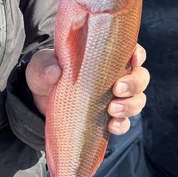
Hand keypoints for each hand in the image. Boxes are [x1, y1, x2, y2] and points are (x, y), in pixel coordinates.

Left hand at [25, 43, 148, 134]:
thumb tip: (55, 72)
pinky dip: (122, 125)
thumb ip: (46, 65)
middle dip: (135, 83)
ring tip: (112, 110)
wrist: (37, 100)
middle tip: (117, 88)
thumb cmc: (45, 73)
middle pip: (141, 77)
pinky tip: (111, 126)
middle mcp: (115, 76)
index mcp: (105, 56)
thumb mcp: (41, 64)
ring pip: (137, 100)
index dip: (138, 54)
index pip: (131, 51)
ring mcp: (113, 98)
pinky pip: (124, 123)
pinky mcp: (106, 118)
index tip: (134, 58)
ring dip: (130, 105)